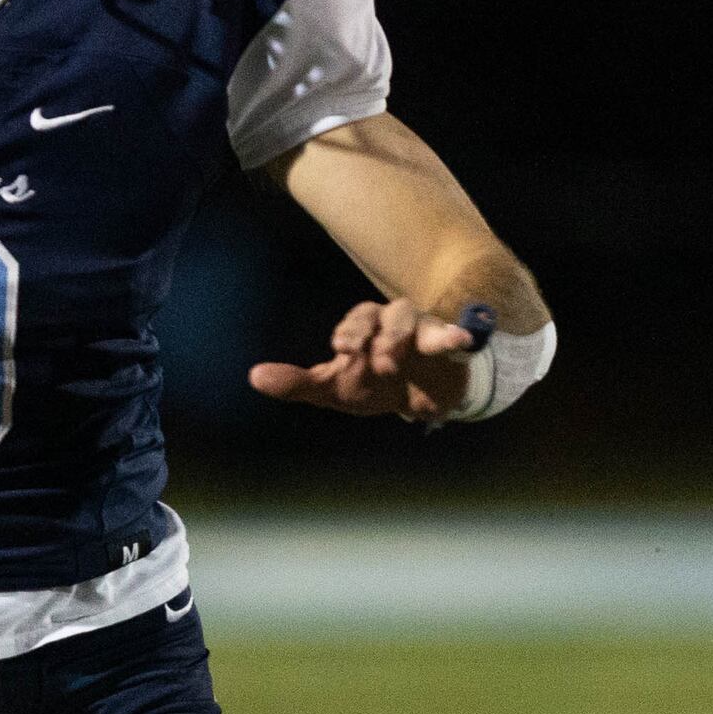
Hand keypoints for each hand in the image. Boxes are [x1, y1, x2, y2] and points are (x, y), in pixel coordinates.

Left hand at [247, 294, 485, 421]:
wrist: (422, 401)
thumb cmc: (373, 385)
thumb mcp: (335, 389)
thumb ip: (298, 383)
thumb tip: (254, 376)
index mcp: (365, 327)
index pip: (356, 321)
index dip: (349, 332)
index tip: (341, 350)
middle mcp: (394, 322)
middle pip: (386, 313)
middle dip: (377, 334)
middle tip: (371, 360)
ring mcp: (425, 332)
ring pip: (415, 318)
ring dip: (402, 337)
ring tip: (390, 363)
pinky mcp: (452, 348)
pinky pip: (456, 335)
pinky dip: (457, 334)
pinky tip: (458, 341)